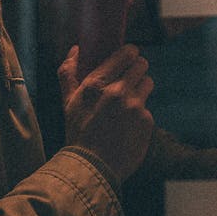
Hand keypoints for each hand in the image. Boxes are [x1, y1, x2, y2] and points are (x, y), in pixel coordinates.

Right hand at [57, 44, 154, 181]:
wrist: (92, 166)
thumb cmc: (78, 132)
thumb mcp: (68, 101)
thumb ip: (68, 72)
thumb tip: (76, 49)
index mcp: (97, 84)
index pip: (127, 53)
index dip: (130, 53)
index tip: (129, 56)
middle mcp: (117, 91)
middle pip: (141, 65)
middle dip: (137, 68)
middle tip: (130, 77)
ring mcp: (134, 106)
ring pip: (148, 83)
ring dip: (141, 88)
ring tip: (130, 100)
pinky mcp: (146, 121)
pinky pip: (148, 107)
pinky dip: (140, 113)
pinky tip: (129, 124)